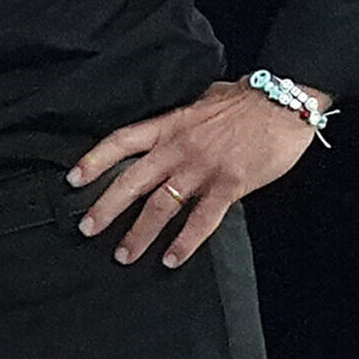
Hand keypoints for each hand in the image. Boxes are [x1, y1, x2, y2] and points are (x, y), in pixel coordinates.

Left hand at [67, 77, 324, 268]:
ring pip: (160, 206)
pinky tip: (171, 259)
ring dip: (139, 233)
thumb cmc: (247, 98)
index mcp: (169, 125)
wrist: (284, 102)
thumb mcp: (203, 100)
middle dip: (106, 207)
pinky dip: (185, 243)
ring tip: (123, 255)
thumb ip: (183, 119)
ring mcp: (202, 168)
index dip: (94, 160)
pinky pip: (201, 220)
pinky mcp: (228, 186)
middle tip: (86, 229)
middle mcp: (178, 148)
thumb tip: (173, 125)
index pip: (120, 142)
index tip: (74, 179)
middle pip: (131, 180)